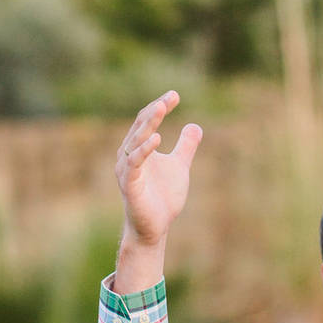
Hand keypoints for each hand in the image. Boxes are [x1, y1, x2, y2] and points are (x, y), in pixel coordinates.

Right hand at [115, 91, 202, 247]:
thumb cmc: (163, 198)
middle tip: (169, 98)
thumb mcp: (180, 167)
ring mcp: (127, 170)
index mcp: (139, 149)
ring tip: (161, 109)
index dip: (159, 107)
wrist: (156, 227)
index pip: (146, 121)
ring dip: (148, 124)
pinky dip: (143, 150)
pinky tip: (156, 138)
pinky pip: (134, 164)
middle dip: (154, 111)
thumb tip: (195, 126)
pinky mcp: (129, 185)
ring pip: (135, 141)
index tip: (175, 95)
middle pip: (140, 126)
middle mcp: (128, 156)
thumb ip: (186, 147)